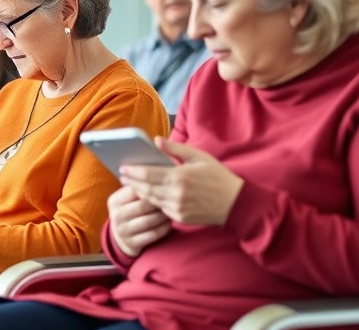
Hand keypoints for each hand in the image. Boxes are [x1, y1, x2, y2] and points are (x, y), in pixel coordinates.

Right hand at [107, 186, 171, 257]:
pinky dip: (164, 228)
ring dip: (164, 216)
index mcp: (114, 201)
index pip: (134, 190)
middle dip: (159, 202)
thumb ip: (137, 188)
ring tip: (172, 210)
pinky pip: (153, 234)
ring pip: (149, 221)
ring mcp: (123, 231)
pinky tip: (169, 223)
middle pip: (143, 205)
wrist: (122, 237)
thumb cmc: (131, 211)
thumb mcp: (127, 199)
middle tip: (173, 198)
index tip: (165, 185)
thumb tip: (155, 171)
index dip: (152, 187)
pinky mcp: (132, 243)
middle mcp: (116, 216)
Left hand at [120, 137, 243, 225]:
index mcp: (179, 177)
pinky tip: (148, 195)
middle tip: (123, 176)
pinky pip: (161, 209)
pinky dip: (153, 202)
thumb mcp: (199, 157)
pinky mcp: (180, 218)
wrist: (236, 203)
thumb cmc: (218, 177)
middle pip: (146, 188)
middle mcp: (175, 194)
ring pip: (151, 200)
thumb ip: (175, 148)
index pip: (148, 174)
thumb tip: (156, 140)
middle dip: (132, 182)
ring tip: (132, 184)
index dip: (133, 171)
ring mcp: (177, 208)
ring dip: (140, 192)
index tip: (123, 167)